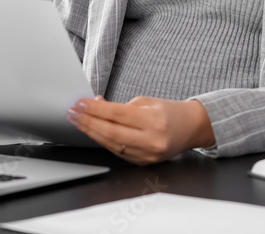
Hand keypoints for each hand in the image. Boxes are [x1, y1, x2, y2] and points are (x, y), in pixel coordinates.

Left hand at [66, 96, 215, 164]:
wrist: (191, 128)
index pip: (117, 115)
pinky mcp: (143, 163)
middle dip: (88, 122)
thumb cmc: (170, 111)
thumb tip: (96, 105)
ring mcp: (147, 155)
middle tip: (73, 112)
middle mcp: (151, 140)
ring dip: (92, 132)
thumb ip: (121, 106)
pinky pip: (118, 152)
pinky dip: (103, 141)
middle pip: (111, 132)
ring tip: (78, 121)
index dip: (95, 109)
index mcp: (154, 121)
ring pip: (112, 145)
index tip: (80, 103)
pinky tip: (94, 132)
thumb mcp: (148, 101)